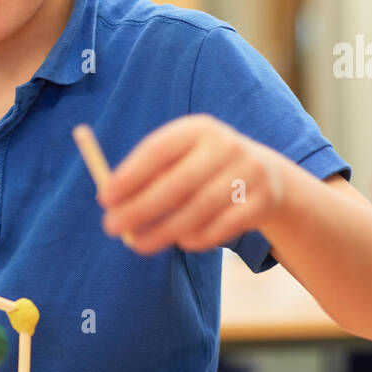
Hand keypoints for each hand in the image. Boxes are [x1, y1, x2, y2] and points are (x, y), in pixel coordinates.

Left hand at [98, 114, 287, 254]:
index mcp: (198, 129)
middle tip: (111, 228)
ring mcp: (248, 173)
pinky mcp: (262, 201)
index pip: (159, 150)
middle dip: (140, 210)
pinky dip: (193, 240)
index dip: (129, 176)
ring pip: (197, 211)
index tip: (105, 198)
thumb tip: (106, 199)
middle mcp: (226, 145)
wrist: (267, 175)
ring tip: (137, 243)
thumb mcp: (178, 160)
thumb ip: (144, 176)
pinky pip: (219, 229)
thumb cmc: (202, 169)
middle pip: (178, 183)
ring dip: (162, 232)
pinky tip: (180, 240)